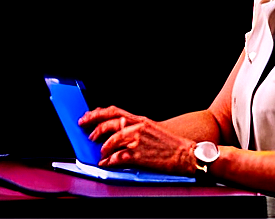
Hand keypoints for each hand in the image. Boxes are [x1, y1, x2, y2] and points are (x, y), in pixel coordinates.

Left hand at [80, 106, 195, 174]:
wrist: (187, 155)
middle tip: (88, 135)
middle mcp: (137, 127)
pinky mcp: (139, 155)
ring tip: (100, 153)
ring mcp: (138, 140)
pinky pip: (119, 157)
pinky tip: (106, 163)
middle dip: (95, 128)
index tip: (87, 116)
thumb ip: (135, 128)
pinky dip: (110, 161)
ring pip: (112, 140)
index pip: (113, 111)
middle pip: (109, 123)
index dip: (97, 113)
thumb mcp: (151, 129)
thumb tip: (117, 132)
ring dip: (103, 147)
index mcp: (139, 119)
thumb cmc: (171, 144)